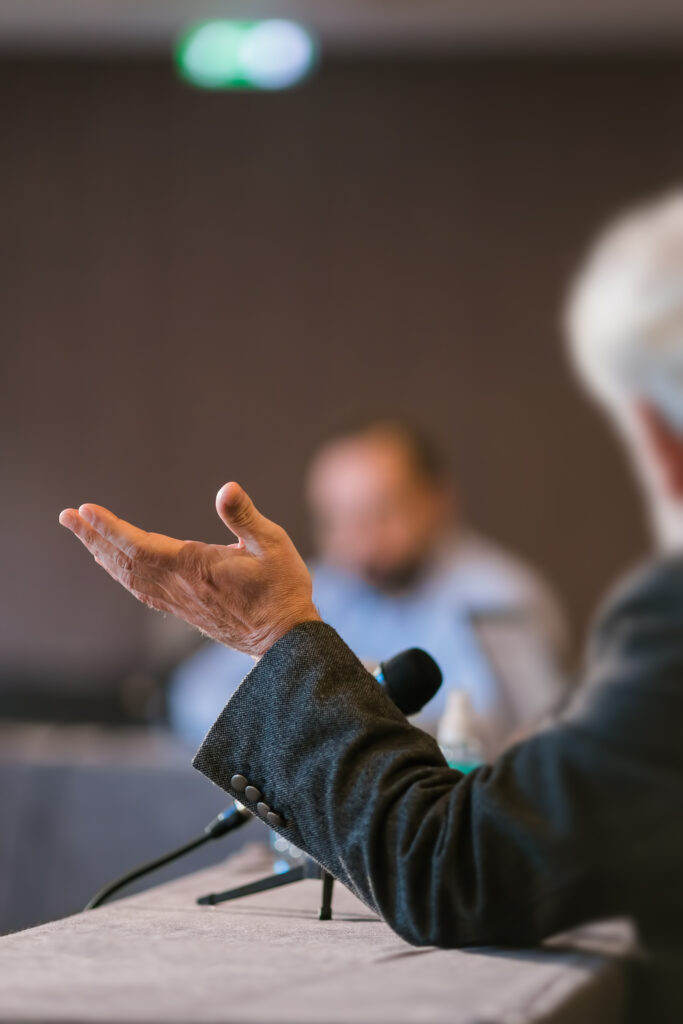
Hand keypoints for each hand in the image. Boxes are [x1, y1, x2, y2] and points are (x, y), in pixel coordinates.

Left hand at [59, 482, 320, 656]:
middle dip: (93, 537)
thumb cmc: (282, 588)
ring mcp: (179, 601)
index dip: (110, 527)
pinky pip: (142, 591)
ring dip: (103, 555)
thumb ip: (245, 517)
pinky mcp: (185, 610)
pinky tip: (118, 569)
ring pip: (129, 577)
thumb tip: (227, 488)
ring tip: (85, 537)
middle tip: (68, 516)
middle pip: (123, 561)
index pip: (139, 545)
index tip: (85, 510)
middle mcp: (178, 586)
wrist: (284, 640)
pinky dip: (122, 574)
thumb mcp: (273, 544)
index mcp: (193, 567)